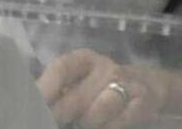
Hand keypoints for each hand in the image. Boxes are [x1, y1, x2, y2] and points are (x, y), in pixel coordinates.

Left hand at [38, 49, 167, 128]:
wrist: (149, 86)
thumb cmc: (102, 86)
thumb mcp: (82, 80)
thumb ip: (60, 90)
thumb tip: (33, 103)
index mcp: (84, 60)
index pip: (61, 68)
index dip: (46, 87)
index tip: (33, 103)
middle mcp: (105, 68)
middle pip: (76, 97)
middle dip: (60, 114)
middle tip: (50, 120)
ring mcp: (126, 84)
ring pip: (97, 112)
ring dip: (87, 122)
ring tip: (83, 122)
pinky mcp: (142, 102)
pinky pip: (118, 122)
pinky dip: (108, 127)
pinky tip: (104, 125)